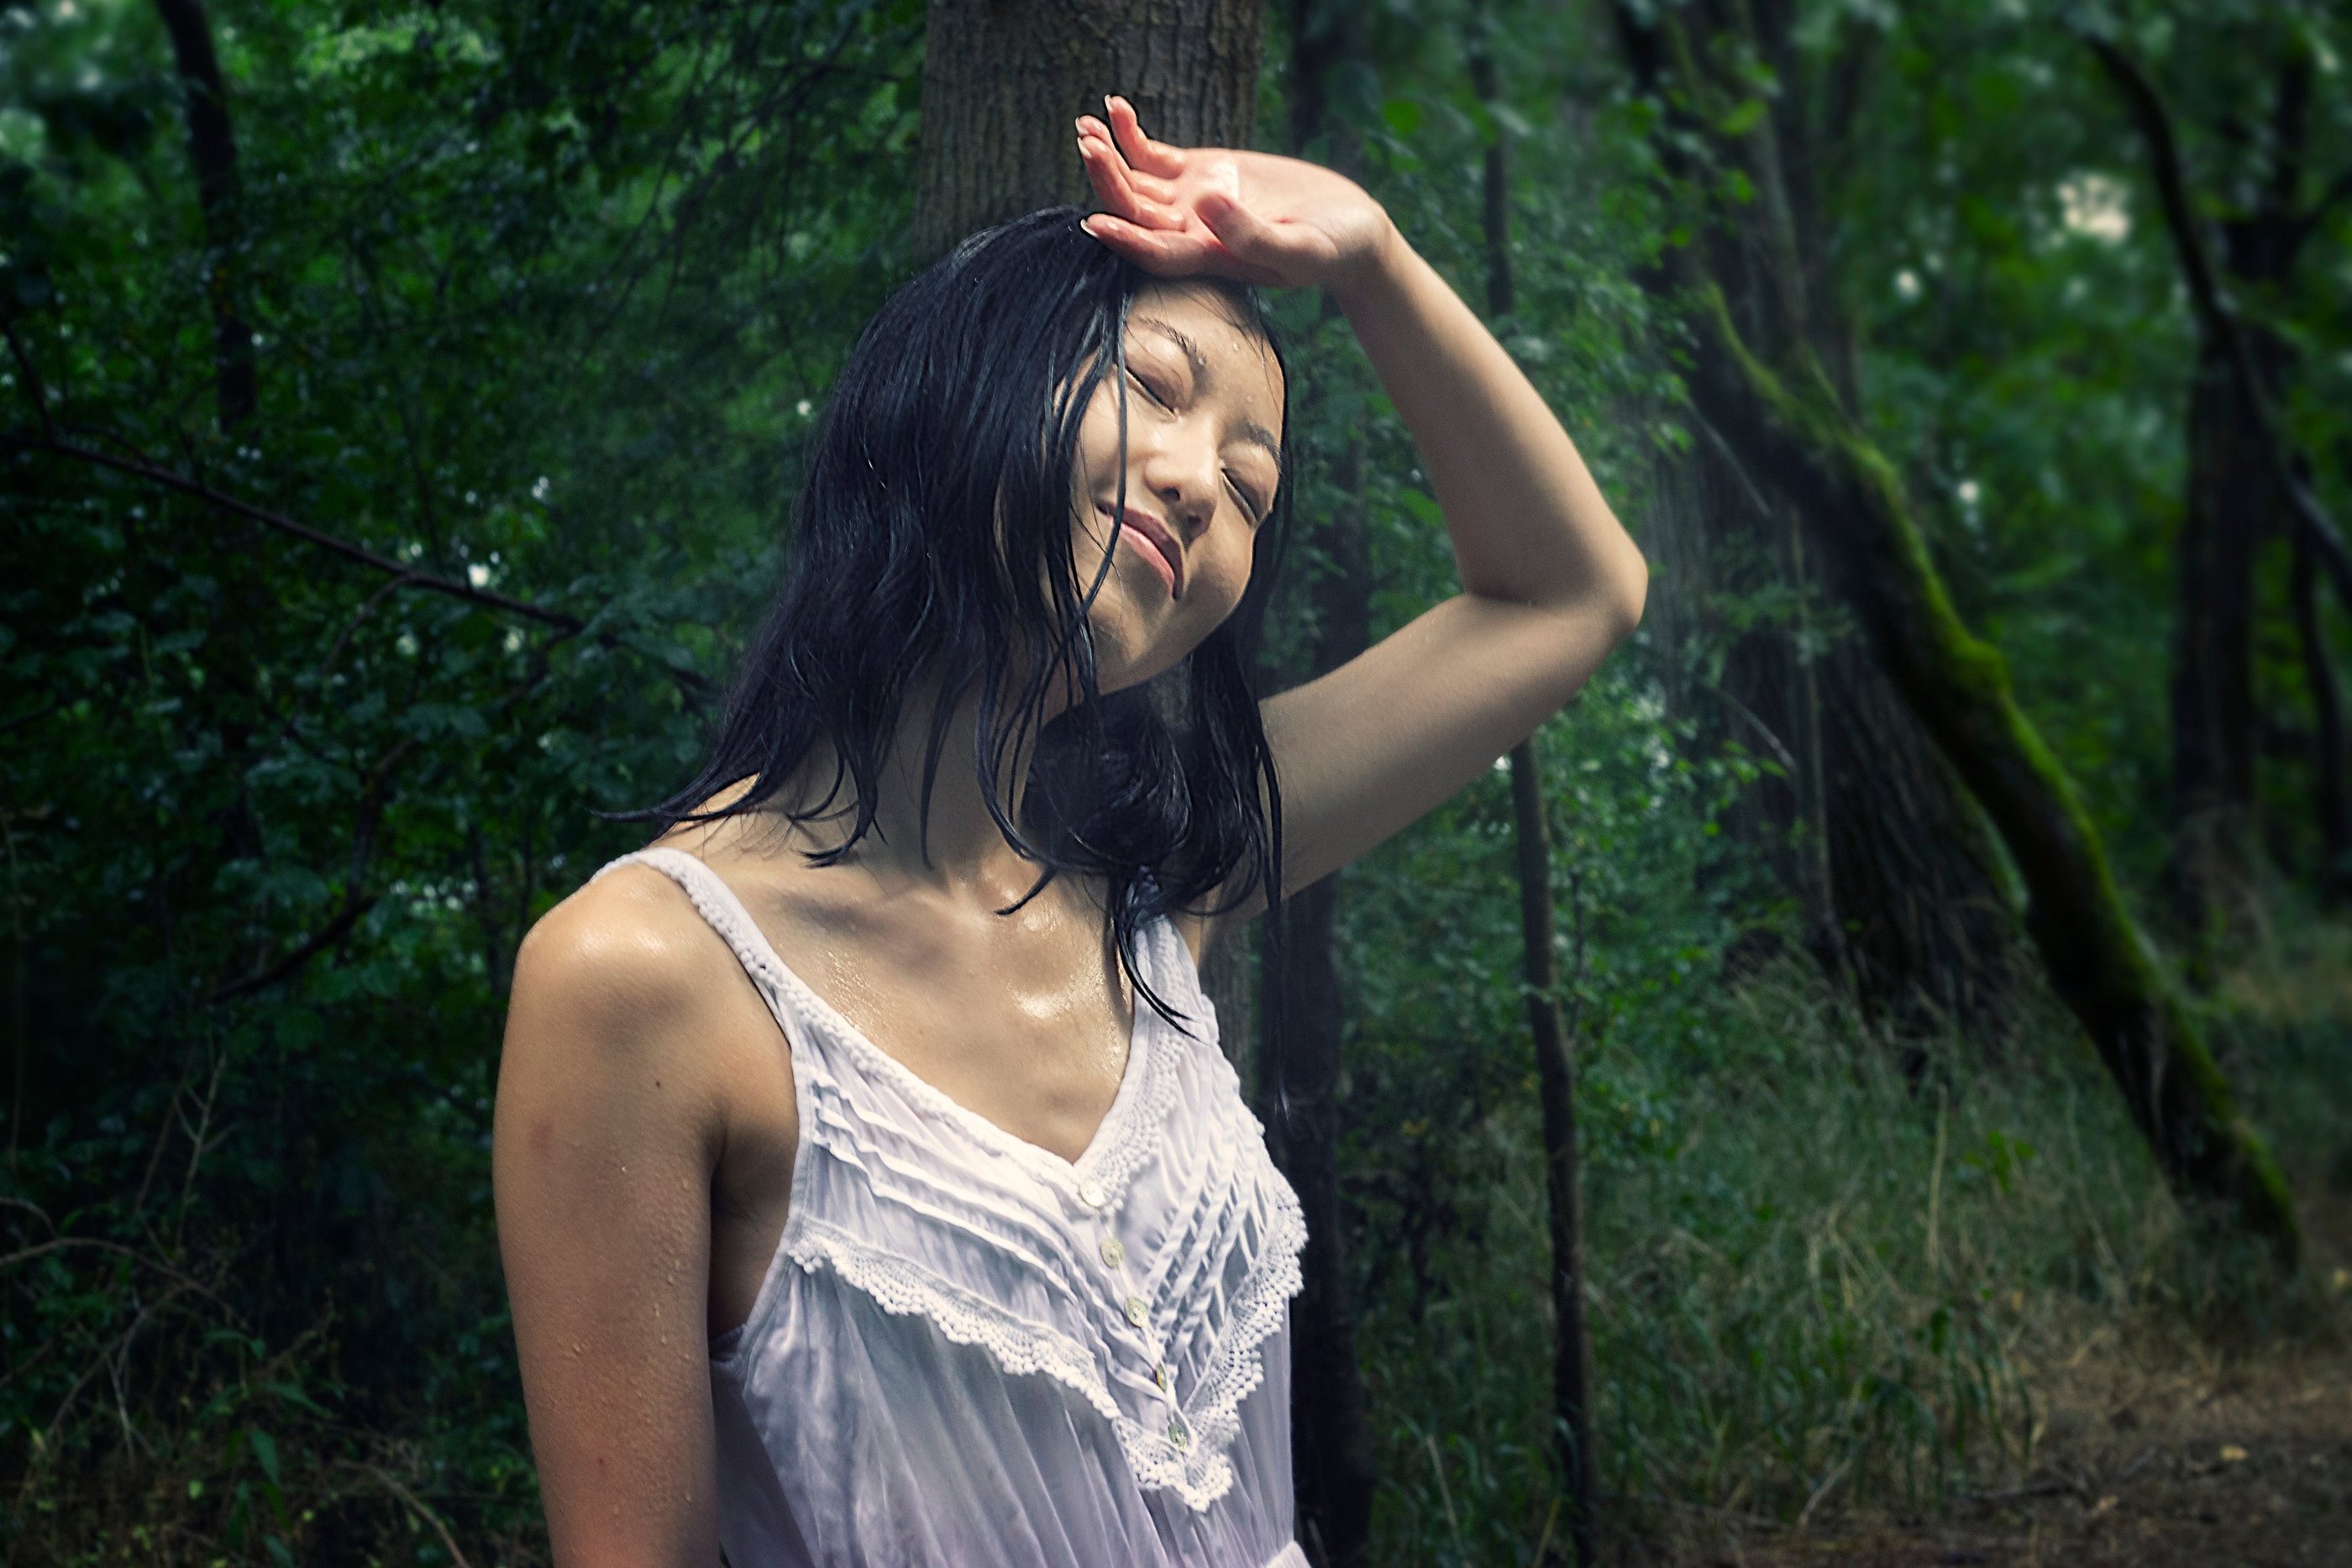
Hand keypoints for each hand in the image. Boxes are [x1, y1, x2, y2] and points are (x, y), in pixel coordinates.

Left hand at [1075, 96, 1394, 292]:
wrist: (1349, 229)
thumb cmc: (1330, 250)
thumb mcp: (1299, 249)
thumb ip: (1251, 235)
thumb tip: (1206, 203)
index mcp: (1209, 258)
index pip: (1155, 254)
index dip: (1124, 240)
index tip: (1094, 221)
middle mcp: (1189, 231)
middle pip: (1134, 211)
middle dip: (1108, 180)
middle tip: (1089, 147)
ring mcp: (1191, 200)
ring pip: (1135, 181)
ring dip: (1108, 156)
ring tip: (1086, 127)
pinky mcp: (1201, 171)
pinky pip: (1154, 154)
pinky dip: (1132, 135)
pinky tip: (1114, 109)